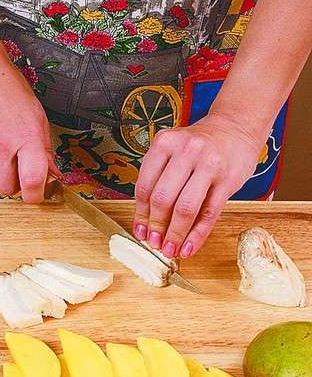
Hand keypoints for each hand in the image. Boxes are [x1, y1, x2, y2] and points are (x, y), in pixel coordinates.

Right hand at [0, 60, 60, 202]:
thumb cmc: (12, 92)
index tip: (39, 194)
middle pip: (8, 189)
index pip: (32, 183)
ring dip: (1, 174)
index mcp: (27, 139)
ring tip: (7, 154)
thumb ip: (46, 152)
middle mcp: (3, 146)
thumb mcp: (39, 120)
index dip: (36, 195)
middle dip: (17, 186)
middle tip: (22, 172)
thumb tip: (53, 175)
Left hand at [133, 113, 265, 257]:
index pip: (145, 186)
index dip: (140, 214)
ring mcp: (208, 165)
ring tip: (170, 249)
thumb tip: (147, 220)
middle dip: (156, 226)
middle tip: (154, 242)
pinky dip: (197, 235)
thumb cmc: (200, 145)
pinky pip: (209, 214)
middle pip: (163, 198)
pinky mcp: (228, 180)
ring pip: (186, 208)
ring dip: (175, 234)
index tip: (140, 231)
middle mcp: (185, 151)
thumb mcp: (173, 150)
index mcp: (165, 143)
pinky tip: (189, 247)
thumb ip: (160, 178)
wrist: (236, 128)